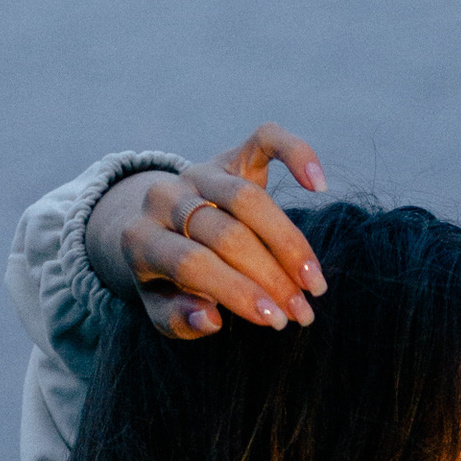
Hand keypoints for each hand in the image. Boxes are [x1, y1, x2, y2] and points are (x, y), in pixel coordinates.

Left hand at [84, 124, 327, 339]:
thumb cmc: (168, 282)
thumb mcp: (163, 309)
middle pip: (226, 234)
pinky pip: (265, 140)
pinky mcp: (228, 156)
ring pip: (249, 200)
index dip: (237, 292)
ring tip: (314, 282)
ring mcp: (197, 173)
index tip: (274, 320)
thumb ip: (179, 319)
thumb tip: (210, 319)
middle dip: (271, 277)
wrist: (160, 232)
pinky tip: (319, 184)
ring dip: (290, 244)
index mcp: (141, 240)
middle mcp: (163, 199)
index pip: (193, 264)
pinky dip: (296, 154)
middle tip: (302, 312)